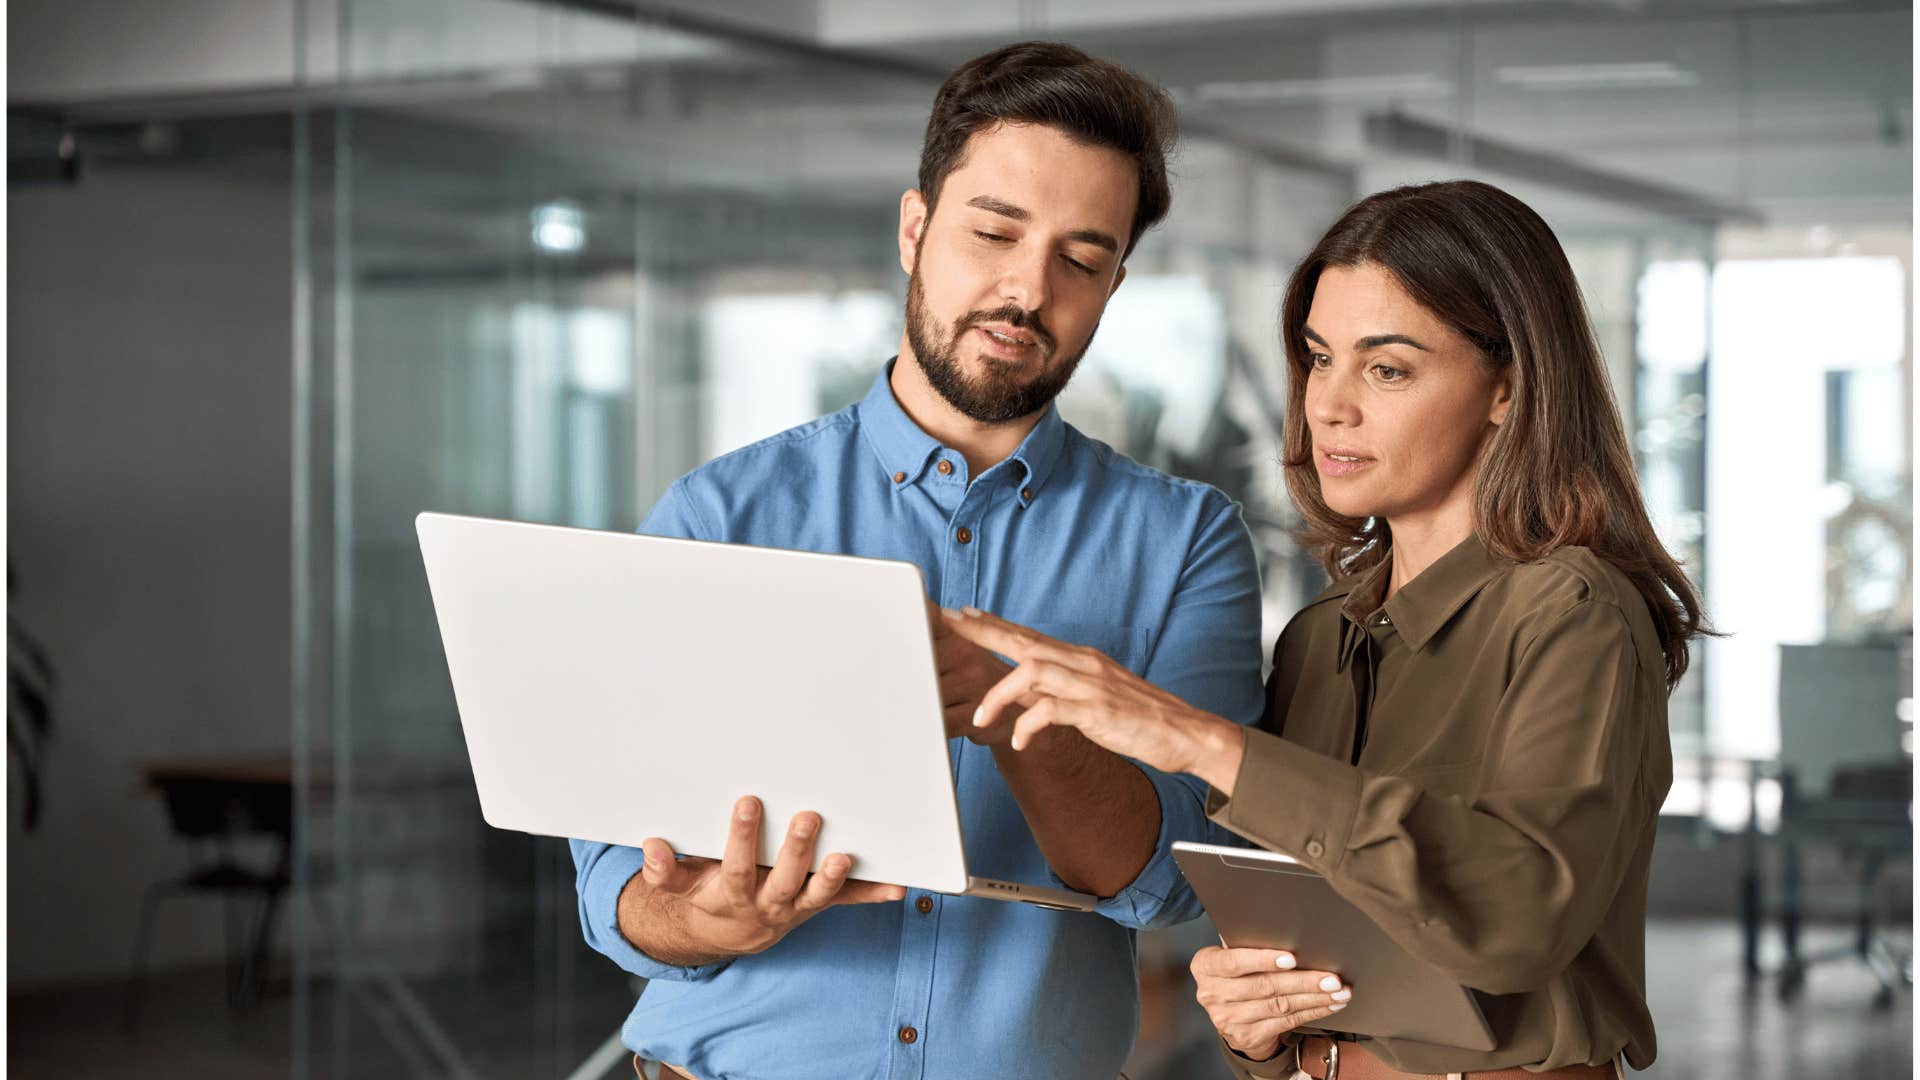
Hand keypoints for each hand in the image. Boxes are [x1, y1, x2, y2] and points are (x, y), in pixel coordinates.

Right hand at [629, 796, 905, 962]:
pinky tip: (900, 886)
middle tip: (808, 816)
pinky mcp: (819, 904)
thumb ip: (665, 871)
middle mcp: (768, 903)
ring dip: (834, 877)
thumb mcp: (679, 885)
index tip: (748, 802)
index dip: (741, 837)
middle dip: (795, 850)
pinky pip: (848, 901)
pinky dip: (874, 894)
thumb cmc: (706, 892)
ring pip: (818, 894)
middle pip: (783, 879)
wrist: (730, 931)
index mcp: (732, 894)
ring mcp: (798, 906)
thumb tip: (651, 849)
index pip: (736, 866)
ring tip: (846, 856)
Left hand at [940, 607, 1242, 784]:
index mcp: (1081, 659)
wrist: (1186, 733)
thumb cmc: (1139, 719)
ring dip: (1000, 692)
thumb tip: (1025, 693)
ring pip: (1033, 671)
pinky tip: (1020, 741)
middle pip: (1024, 640)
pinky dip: (1029, 723)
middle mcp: (1083, 664)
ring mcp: (1091, 685)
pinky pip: (1053, 710)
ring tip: (981, 716)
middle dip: (983, 632)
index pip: (1029, 634)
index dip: (994, 623)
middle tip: (949, 625)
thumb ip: (1060, 690)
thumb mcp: (1094, 697)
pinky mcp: (1099, 711)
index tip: (963, 614)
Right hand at [1190, 946, 1351, 1062]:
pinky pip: (1286, 1022)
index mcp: (1205, 966)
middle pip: (1264, 986)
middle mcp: (1212, 994)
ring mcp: (1228, 1018)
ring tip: (1338, 991)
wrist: (1229, 1013)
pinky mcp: (1246, 1036)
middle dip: (1302, 981)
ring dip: (1314, 998)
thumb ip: (1246, 943)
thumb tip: (1283, 928)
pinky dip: (1312, 1012)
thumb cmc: (1236, 972)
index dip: (1262, 960)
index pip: (1234, 962)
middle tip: (1331, 977)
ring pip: (1279, 1005)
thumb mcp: (1232, 954)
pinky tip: (1328, 1004)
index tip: (1291, 958)